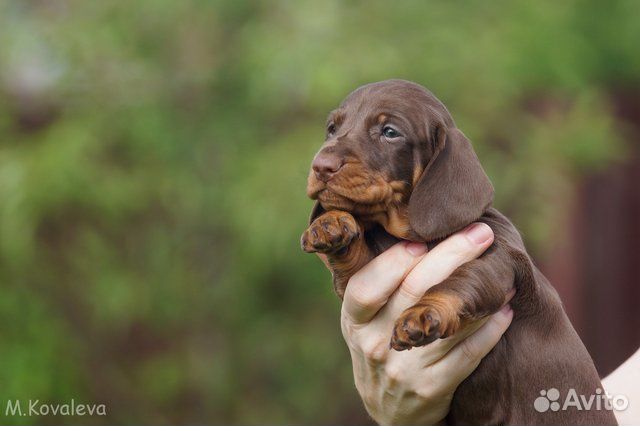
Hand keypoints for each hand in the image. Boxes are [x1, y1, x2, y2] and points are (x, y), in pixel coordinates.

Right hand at [340, 223, 513, 424]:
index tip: (422, 238)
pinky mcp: (433, 389)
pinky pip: (468, 353)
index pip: (367, 287)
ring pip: (446, 322)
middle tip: (480, 232)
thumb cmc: (380, 342)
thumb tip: (420, 230)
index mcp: (355, 320)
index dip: (393, 263)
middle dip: (451, 256)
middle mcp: (375, 343)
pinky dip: (490, 329)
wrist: (388, 406)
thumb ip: (381, 282)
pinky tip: (504, 310)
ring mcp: (404, 368)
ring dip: (479, 292)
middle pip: (413, 292)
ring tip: (502, 270)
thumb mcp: (364, 318)